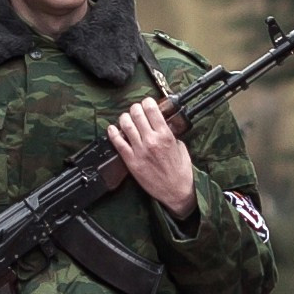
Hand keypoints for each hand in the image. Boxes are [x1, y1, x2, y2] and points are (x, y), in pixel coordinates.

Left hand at [108, 98, 197, 219]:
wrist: (176, 191)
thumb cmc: (180, 171)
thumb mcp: (180, 147)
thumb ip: (170, 134)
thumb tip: (162, 125)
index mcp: (165, 135)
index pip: (152, 109)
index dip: (147, 102)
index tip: (147, 102)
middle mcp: (151, 140)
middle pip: (136, 114)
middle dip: (135, 108)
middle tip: (136, 110)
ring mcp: (139, 150)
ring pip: (126, 125)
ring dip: (124, 118)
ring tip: (126, 118)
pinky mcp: (131, 161)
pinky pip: (118, 143)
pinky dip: (113, 133)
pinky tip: (112, 129)